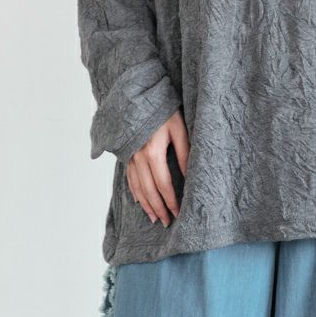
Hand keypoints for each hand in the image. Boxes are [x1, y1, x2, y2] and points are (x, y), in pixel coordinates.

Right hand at [126, 108, 189, 226]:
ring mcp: (129, 155)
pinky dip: (134, 190)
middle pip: (149, 190)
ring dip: (146, 204)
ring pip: (137, 186)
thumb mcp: (179, 128)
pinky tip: (139, 199)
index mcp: (153, 152)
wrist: (139, 94)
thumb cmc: (163, 109)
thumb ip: (184, 152)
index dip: (171, 201)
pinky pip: (129, 177)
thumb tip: (190, 176)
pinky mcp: (126, 152)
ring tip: (154, 217)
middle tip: (166, 222)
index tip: (178, 213)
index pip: (164, 185)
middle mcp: (138, 157)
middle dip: (158, 208)